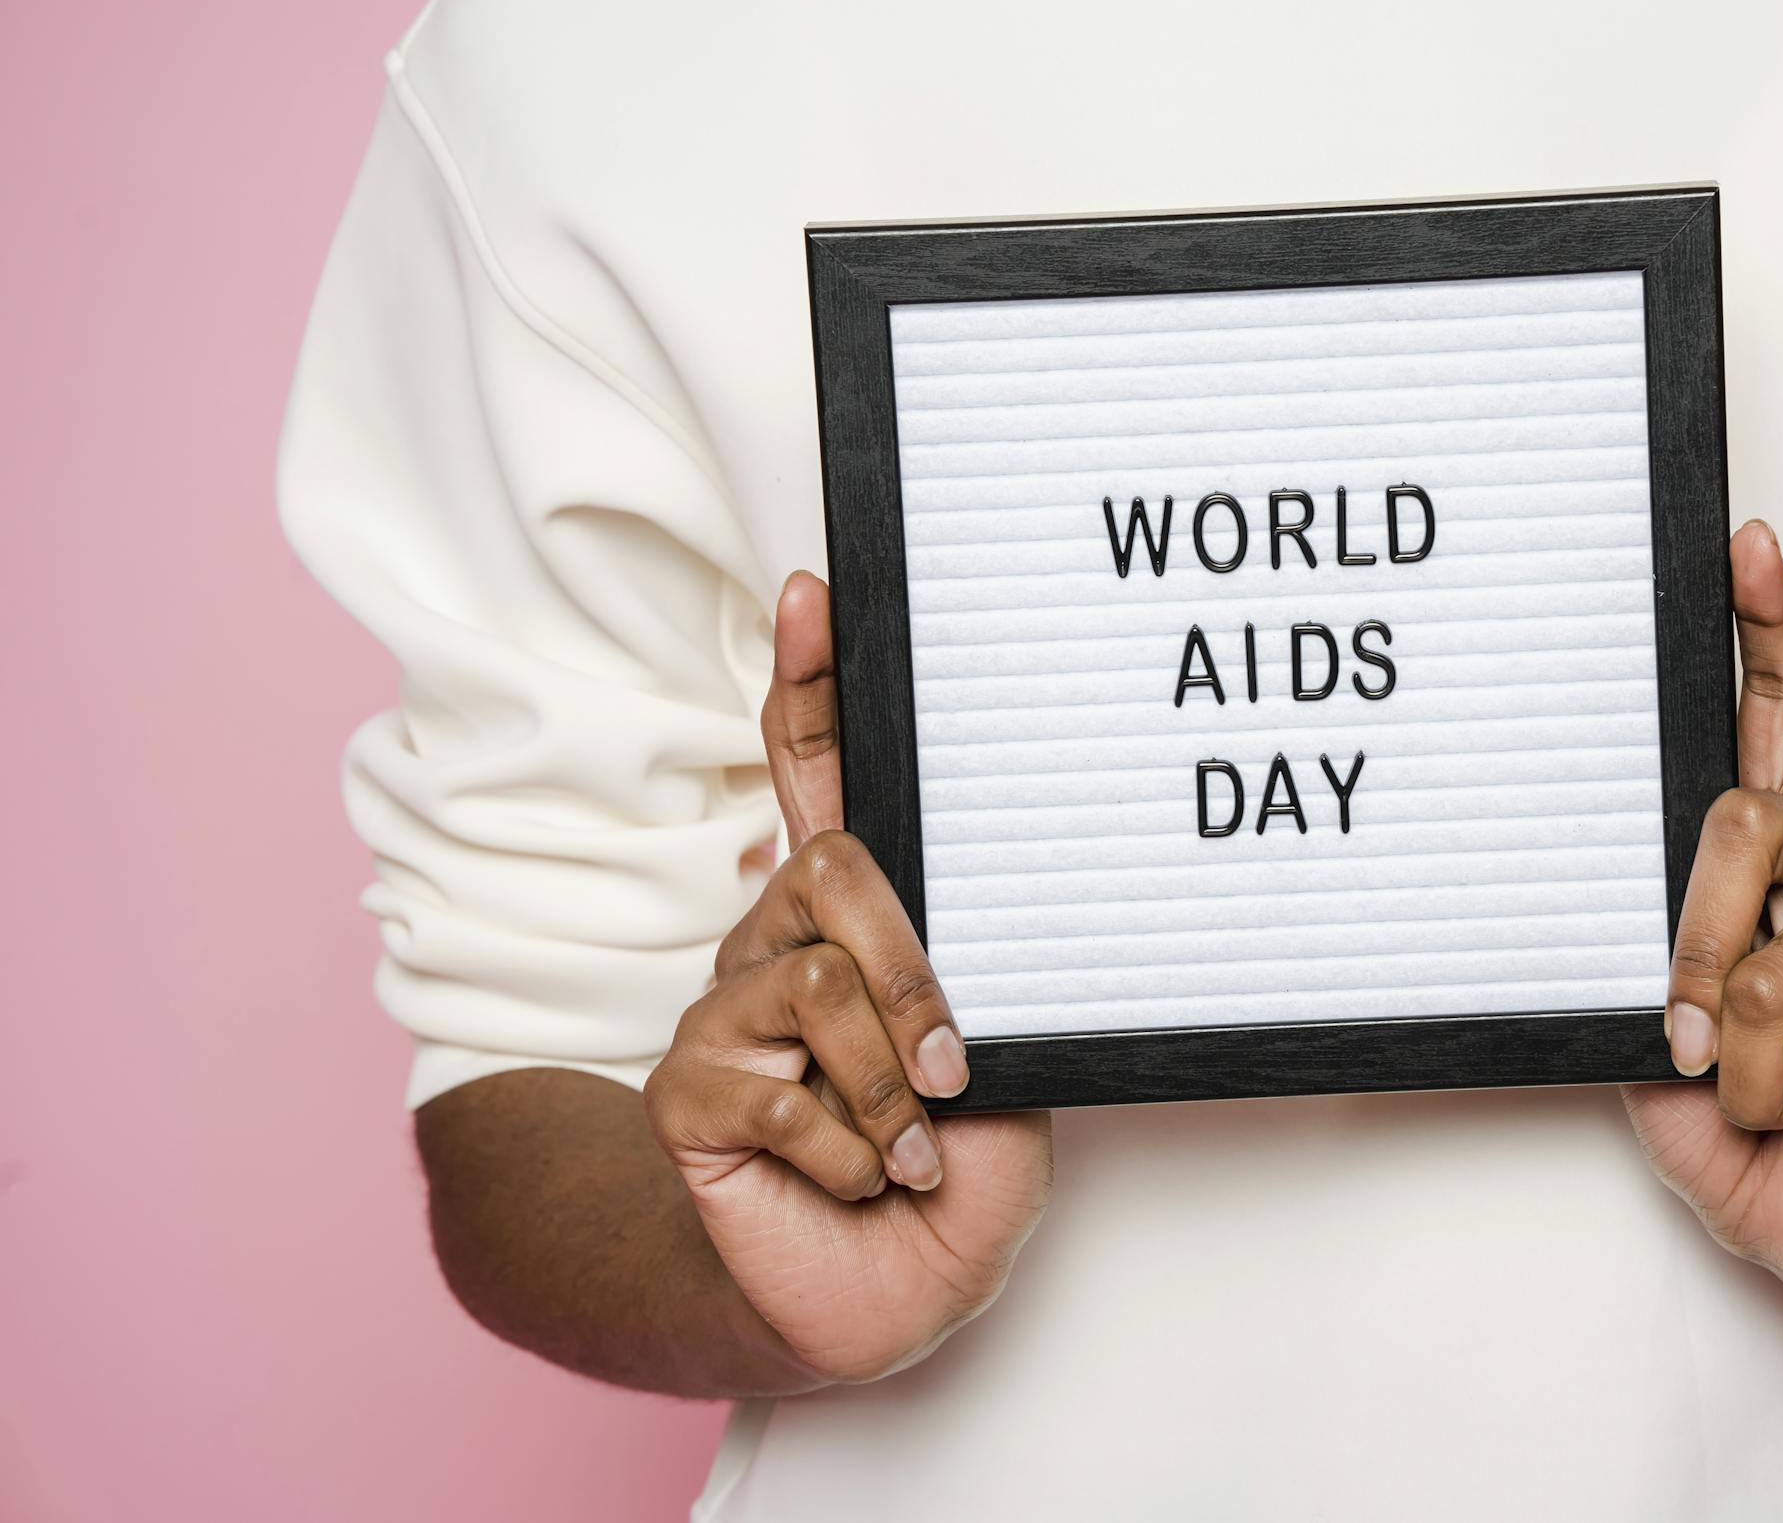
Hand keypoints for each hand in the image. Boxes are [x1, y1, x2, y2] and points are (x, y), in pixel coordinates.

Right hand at [644, 573, 1052, 1383]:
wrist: (897, 1292)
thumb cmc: (956, 1166)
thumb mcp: (996, 1053)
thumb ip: (967, 970)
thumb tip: (964, 921)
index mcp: (857, 922)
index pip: (824, 778)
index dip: (813, 685)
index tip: (815, 589)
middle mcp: (779, 946)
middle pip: (831, 870)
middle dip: (910, 973)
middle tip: (955, 1074)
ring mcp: (725, 1014)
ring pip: (814, 984)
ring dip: (892, 1086)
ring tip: (912, 1147)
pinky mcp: (686, 1093)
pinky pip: (773, 1088)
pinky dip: (846, 1151)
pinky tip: (855, 1182)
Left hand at [1621, 523, 1782, 1302]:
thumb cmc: (1737, 1118)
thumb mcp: (1656, 1045)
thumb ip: (1651, 977)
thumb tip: (1656, 956)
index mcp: (1763, 856)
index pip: (1769, 711)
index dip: (1761, 625)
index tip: (1747, 542)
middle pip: (1741, 826)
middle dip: (1692, 953)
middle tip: (1694, 1042)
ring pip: (1765, 967)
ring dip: (1744, 1063)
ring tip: (1776, 1086)